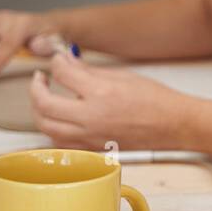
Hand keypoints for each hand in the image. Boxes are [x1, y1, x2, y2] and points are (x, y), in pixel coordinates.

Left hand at [28, 51, 188, 149]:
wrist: (175, 125)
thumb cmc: (157, 102)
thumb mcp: (124, 77)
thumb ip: (91, 71)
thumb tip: (69, 64)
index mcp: (101, 93)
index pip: (63, 73)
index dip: (56, 63)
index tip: (58, 61)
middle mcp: (92, 117)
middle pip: (44, 103)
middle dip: (36, 88)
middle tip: (40, 80)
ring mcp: (91, 136)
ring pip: (46, 126)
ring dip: (40, 110)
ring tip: (45, 100)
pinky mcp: (93, 149)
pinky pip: (60, 141)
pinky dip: (53, 129)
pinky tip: (59, 120)